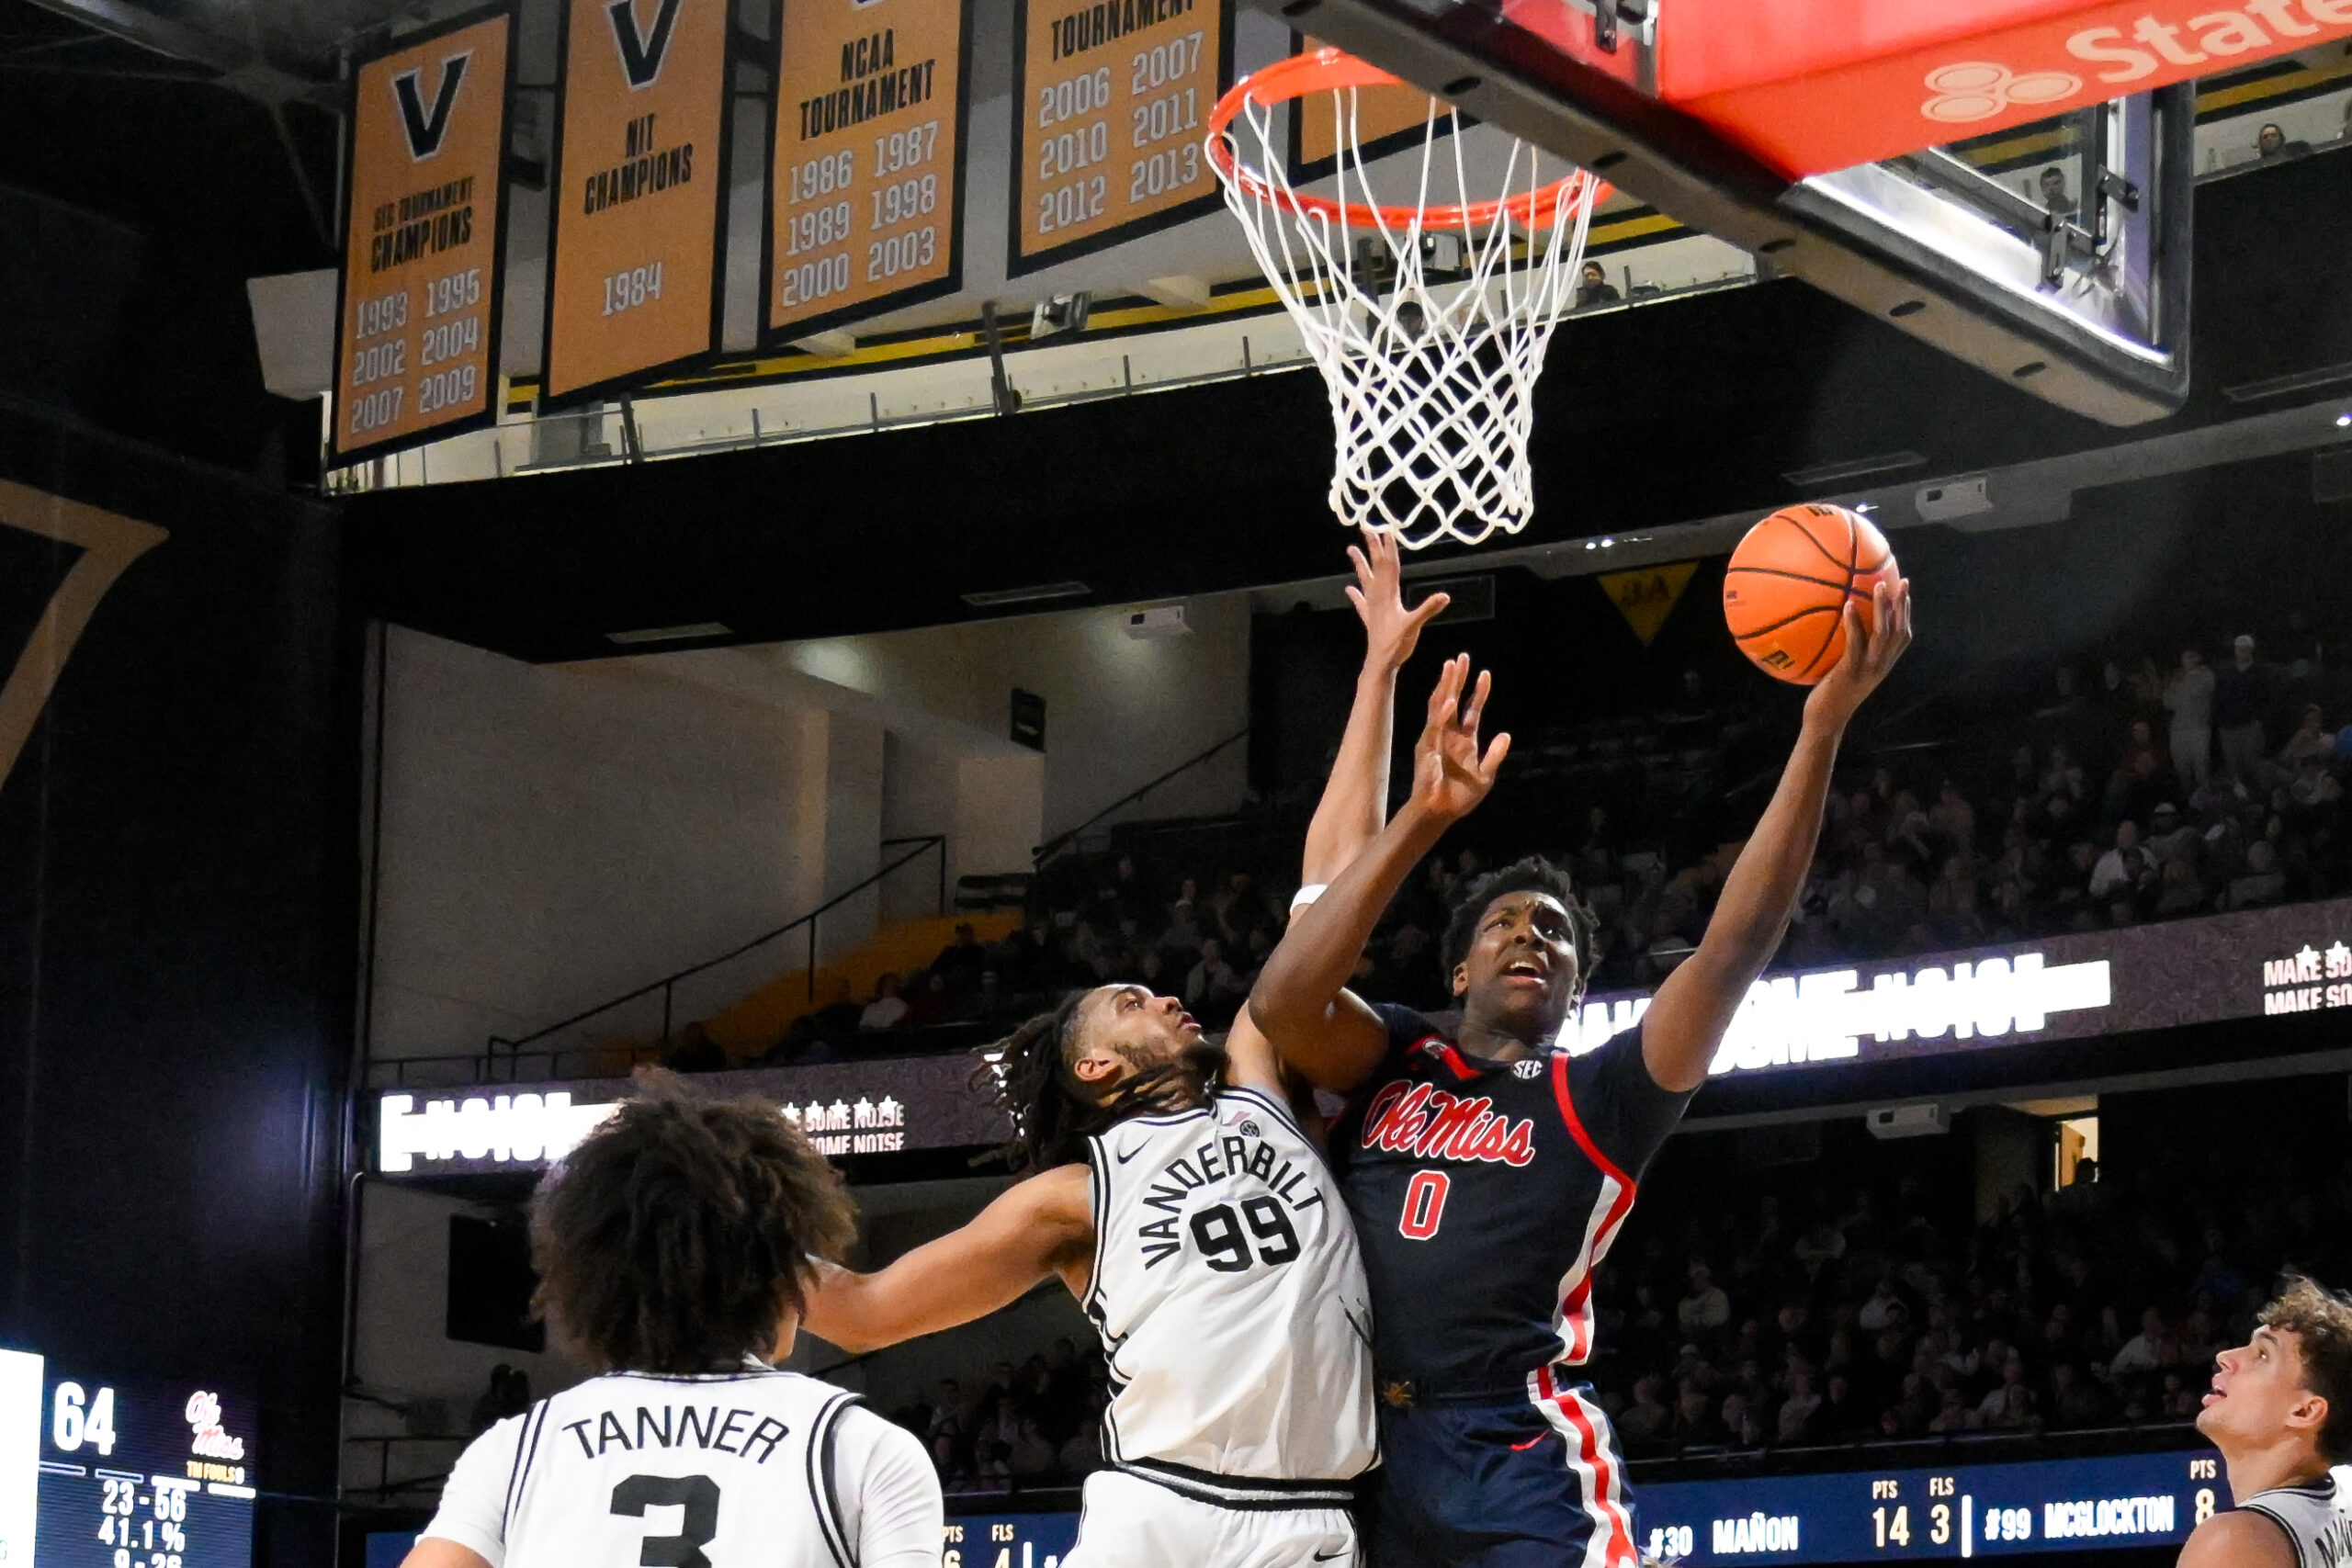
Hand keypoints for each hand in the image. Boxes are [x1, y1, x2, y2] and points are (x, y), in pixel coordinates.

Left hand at [1346, 526, 1448, 672]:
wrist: (1380, 664)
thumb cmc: (1396, 645)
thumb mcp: (1414, 626)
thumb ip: (1428, 610)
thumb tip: (1445, 596)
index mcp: (1389, 595)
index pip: (1389, 565)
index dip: (1388, 547)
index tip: (1385, 529)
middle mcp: (1378, 597)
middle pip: (1376, 567)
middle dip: (1372, 547)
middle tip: (1366, 528)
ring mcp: (1372, 608)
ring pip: (1365, 580)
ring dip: (1360, 564)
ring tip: (1351, 550)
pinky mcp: (1371, 619)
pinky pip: (1361, 603)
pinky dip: (1356, 595)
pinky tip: (1349, 589)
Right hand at [1409, 654, 1509, 822]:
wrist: (1441, 812)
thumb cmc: (1461, 797)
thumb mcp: (1485, 776)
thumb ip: (1495, 755)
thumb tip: (1506, 735)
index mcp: (1464, 740)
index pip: (1472, 709)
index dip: (1478, 692)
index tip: (1485, 673)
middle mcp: (1449, 735)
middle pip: (1453, 700)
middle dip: (1457, 679)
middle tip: (1461, 657)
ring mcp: (1436, 739)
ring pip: (1439, 707)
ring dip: (1445, 687)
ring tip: (1450, 666)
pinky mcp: (1426, 749)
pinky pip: (1434, 729)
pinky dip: (1441, 715)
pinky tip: (1448, 702)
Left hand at [1806, 576, 1912, 732]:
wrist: (1826, 720)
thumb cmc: (1830, 696)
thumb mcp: (1846, 672)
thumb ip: (1851, 654)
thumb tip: (1837, 630)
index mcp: (1883, 665)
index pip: (1903, 637)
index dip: (1906, 614)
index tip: (1904, 592)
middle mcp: (1881, 666)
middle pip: (1900, 631)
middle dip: (1902, 605)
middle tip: (1901, 581)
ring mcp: (1868, 669)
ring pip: (1883, 634)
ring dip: (1883, 608)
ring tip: (1879, 585)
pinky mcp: (1852, 671)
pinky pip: (1856, 642)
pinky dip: (1855, 622)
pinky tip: (1848, 605)